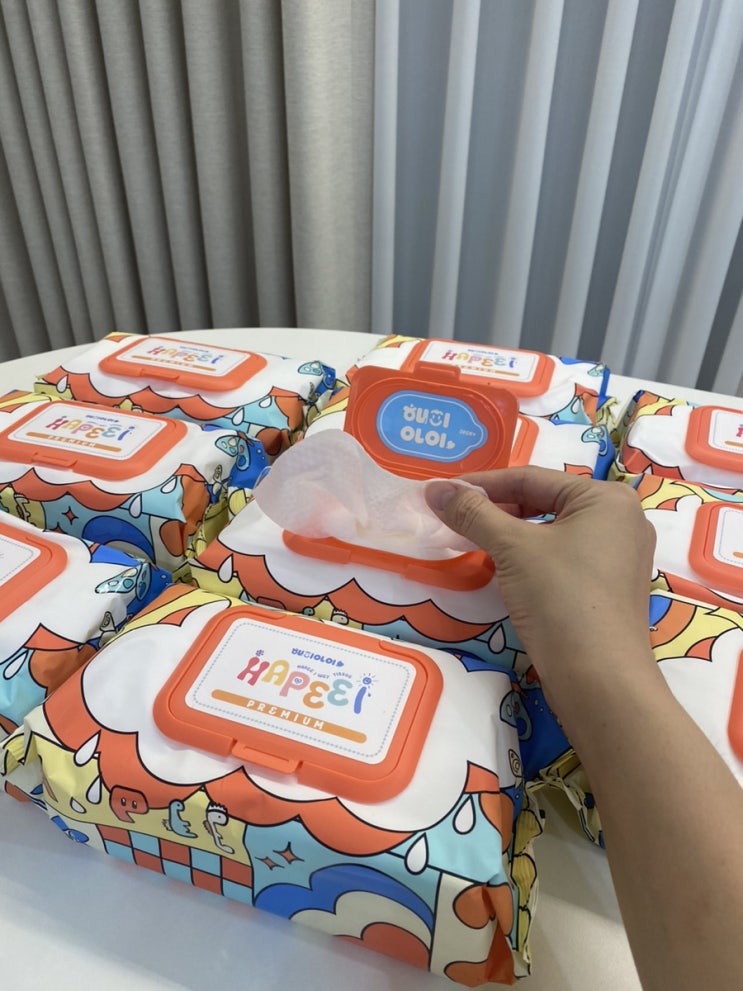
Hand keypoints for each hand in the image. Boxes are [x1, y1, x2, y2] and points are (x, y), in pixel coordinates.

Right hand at [425, 467, 656, 719]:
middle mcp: (621, 520)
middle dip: (495, 511)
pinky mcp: (609, 588)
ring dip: (508, 536)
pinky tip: (501, 570)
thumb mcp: (512, 549)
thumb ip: (472, 513)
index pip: (531, 478)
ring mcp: (619, 557)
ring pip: (551, 533)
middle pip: (543, 503)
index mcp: (606, 498)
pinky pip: (563, 558)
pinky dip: (530, 559)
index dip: (481, 484)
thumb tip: (434, 488)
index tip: (441, 492)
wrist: (599, 681)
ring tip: (469, 543)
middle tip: (451, 520)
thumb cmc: (561, 599)